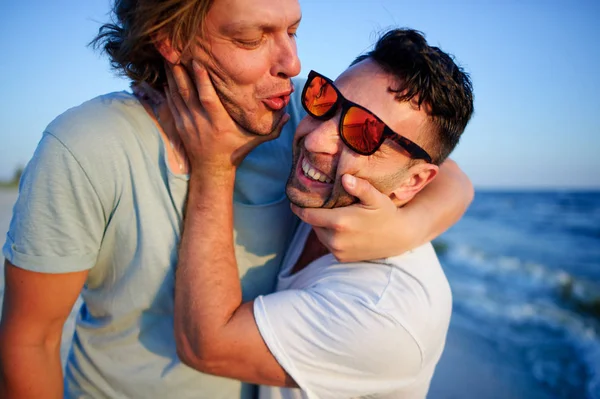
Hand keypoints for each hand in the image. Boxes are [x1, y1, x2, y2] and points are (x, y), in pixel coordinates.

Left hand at [164, 61, 289, 174]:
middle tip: (176, 53)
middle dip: (181, 73)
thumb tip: (288, 115)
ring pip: (176, 96)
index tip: (197, 63)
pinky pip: (171, 104)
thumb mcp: (255, 141)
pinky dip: (168, 89)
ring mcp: (188, 124)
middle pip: (187, 93)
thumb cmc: (235, 152)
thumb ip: (273, 129)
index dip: (201, 80)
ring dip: (172, 77)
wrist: (212, 170)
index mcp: (219, 123)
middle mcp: (201, 122)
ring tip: (169, 59)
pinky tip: (167, 76)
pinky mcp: (180, 126)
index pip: (207, 98)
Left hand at [291, 174, 409, 262]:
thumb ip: (360, 187)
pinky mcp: (341, 258)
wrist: (400, 238)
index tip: (294, 199)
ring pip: (319, 234)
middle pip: (313, 224)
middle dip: (313, 213)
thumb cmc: (387, 213)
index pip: (307, 215)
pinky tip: (340, 226)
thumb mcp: (376, 197)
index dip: (298, 207)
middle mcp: (335, 240)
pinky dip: (330, 235)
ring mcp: (338, 251)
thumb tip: (344, 178)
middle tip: (316, 202)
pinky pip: (328, 244)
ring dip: (321, 224)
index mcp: (340, 222)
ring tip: (329, 213)